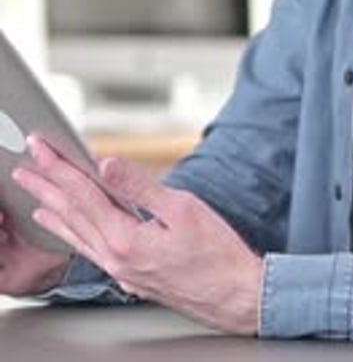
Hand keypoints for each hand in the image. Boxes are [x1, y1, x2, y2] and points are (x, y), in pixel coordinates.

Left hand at [13, 135, 261, 333]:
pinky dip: (70, 232)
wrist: (236, 297)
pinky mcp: (130, 275)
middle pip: (72, 213)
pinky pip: (89, 248)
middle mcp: (116, 258)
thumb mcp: (182, 209)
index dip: (59, 166)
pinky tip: (64, 226)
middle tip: (25, 164)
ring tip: (33, 193)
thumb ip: (139, 186)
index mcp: (125, 240)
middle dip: (46, 184)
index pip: (82, 194)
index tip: (41, 147)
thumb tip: (106, 165)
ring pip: (76, 233)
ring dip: (52, 208)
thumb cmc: (217, 255)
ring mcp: (121, 270)